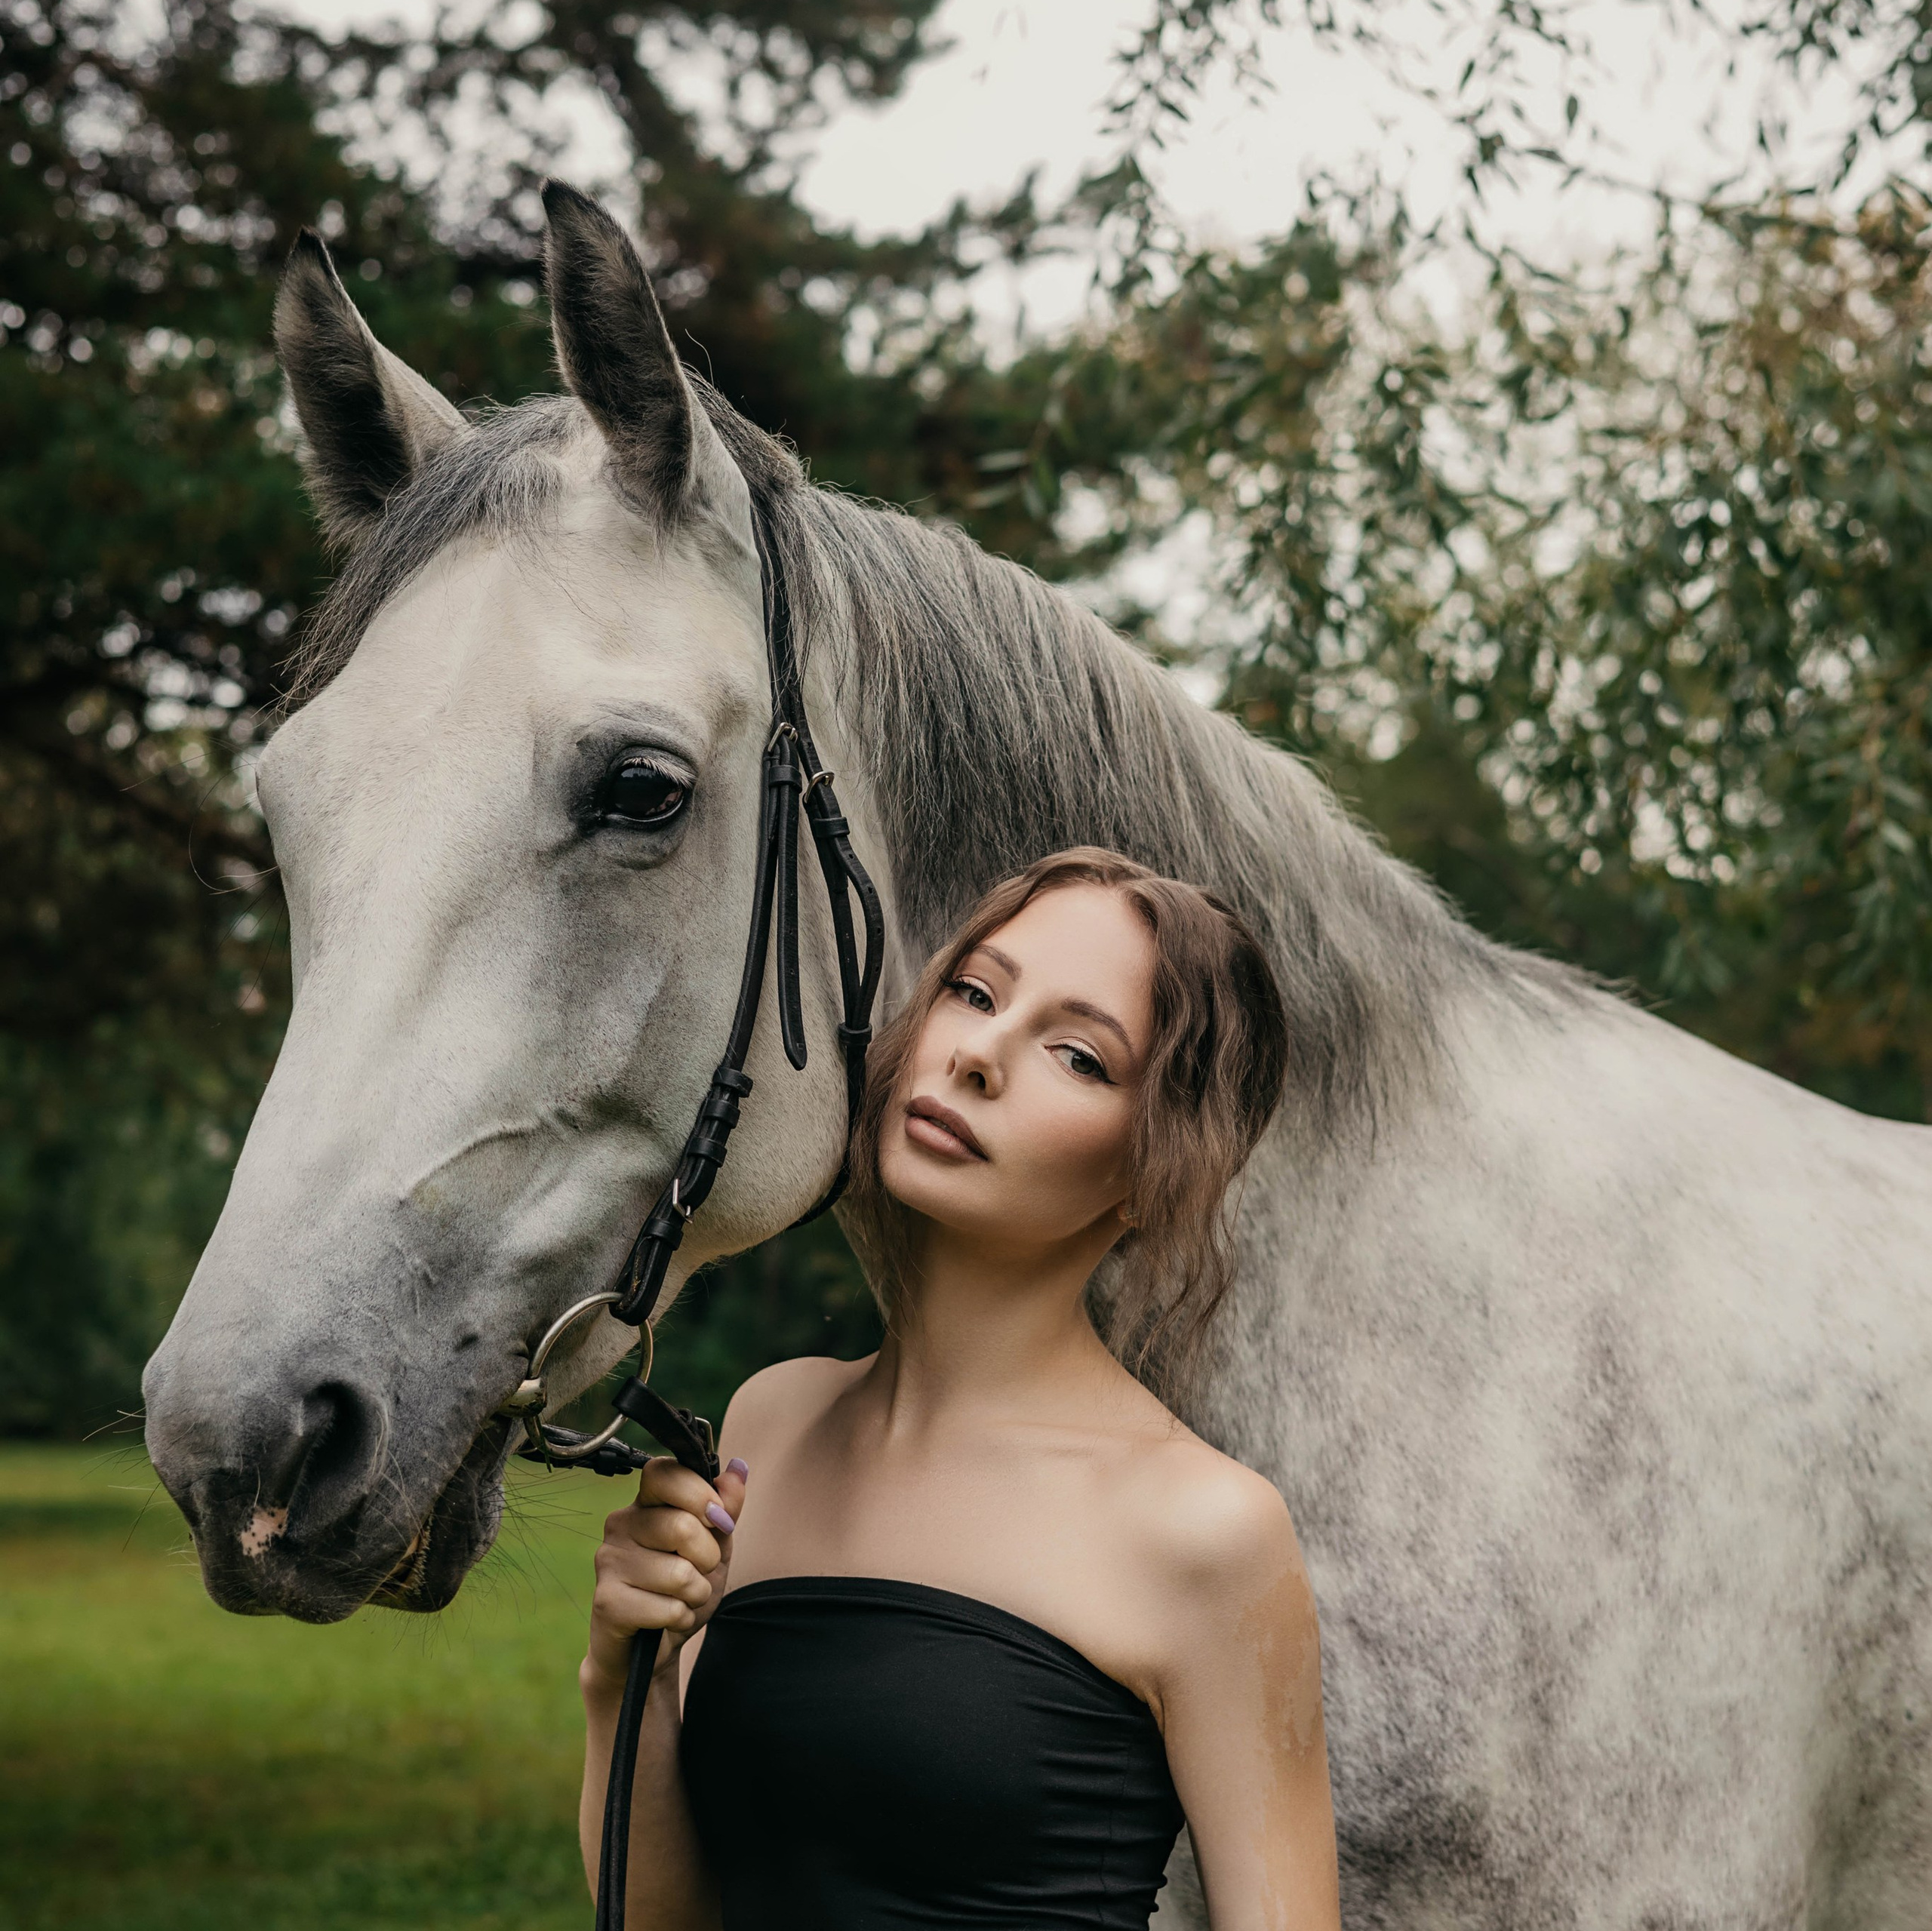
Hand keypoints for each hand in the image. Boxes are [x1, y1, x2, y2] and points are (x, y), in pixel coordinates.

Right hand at [582, 1455, 748, 1698]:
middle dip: (708, 1558)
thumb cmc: (682, 1590)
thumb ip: (726, 1508)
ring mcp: (609, 1561)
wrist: (648, 1650)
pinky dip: (681, 1619)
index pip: (663, 1471)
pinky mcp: (607, 1601)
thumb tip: (738, 1468)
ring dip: (697, 1594)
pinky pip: (668, 1608)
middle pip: (682, 1526)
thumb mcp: (715, 1546)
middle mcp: (621, 1524)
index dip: (699, 1493)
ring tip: (681, 1598)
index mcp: (646, 1503)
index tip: (718, 1520)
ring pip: (680, 1573)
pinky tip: (666, 1619)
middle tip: (698, 1572)